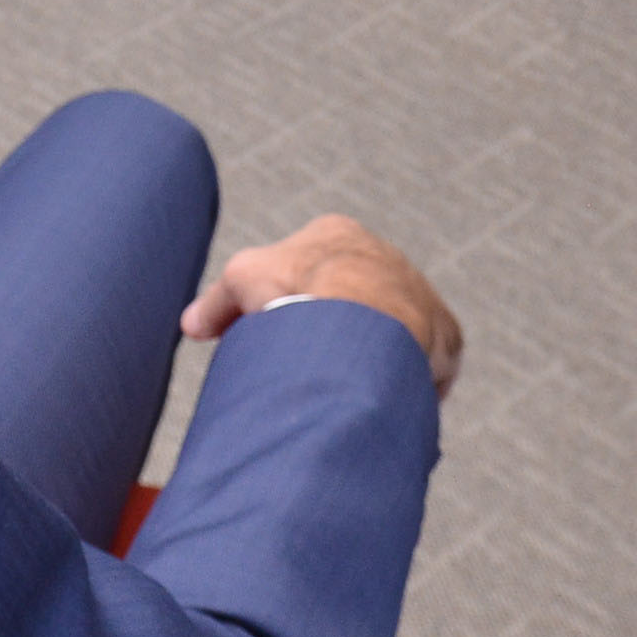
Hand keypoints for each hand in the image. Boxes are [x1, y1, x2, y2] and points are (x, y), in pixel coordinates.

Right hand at [183, 214, 461, 399]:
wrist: (357, 316)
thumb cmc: (297, 290)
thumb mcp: (240, 280)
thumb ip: (216, 302)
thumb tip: (191, 326)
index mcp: (337, 235)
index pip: (311, 271)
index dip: (287, 305)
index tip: (275, 341)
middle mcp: (384, 259)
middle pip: (355, 303)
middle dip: (335, 335)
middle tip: (312, 371)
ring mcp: (418, 295)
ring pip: (393, 333)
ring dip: (374, 360)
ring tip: (346, 393)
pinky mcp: (444, 334)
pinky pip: (429, 364)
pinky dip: (407, 383)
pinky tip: (382, 401)